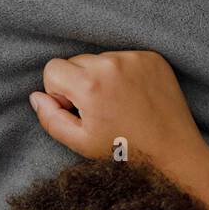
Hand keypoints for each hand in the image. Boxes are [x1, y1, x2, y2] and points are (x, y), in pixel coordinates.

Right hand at [29, 51, 208, 169]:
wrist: (172, 150)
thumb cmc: (124, 151)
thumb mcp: (79, 143)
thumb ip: (50, 118)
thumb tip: (36, 97)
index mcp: (90, 85)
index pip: (53, 68)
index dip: (58, 92)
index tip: (75, 109)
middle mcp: (112, 64)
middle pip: (75, 61)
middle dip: (79, 83)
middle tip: (98, 110)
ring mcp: (134, 58)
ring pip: (99, 59)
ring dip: (101, 78)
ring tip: (118, 104)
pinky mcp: (151, 57)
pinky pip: (123, 58)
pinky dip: (122, 75)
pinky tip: (132, 97)